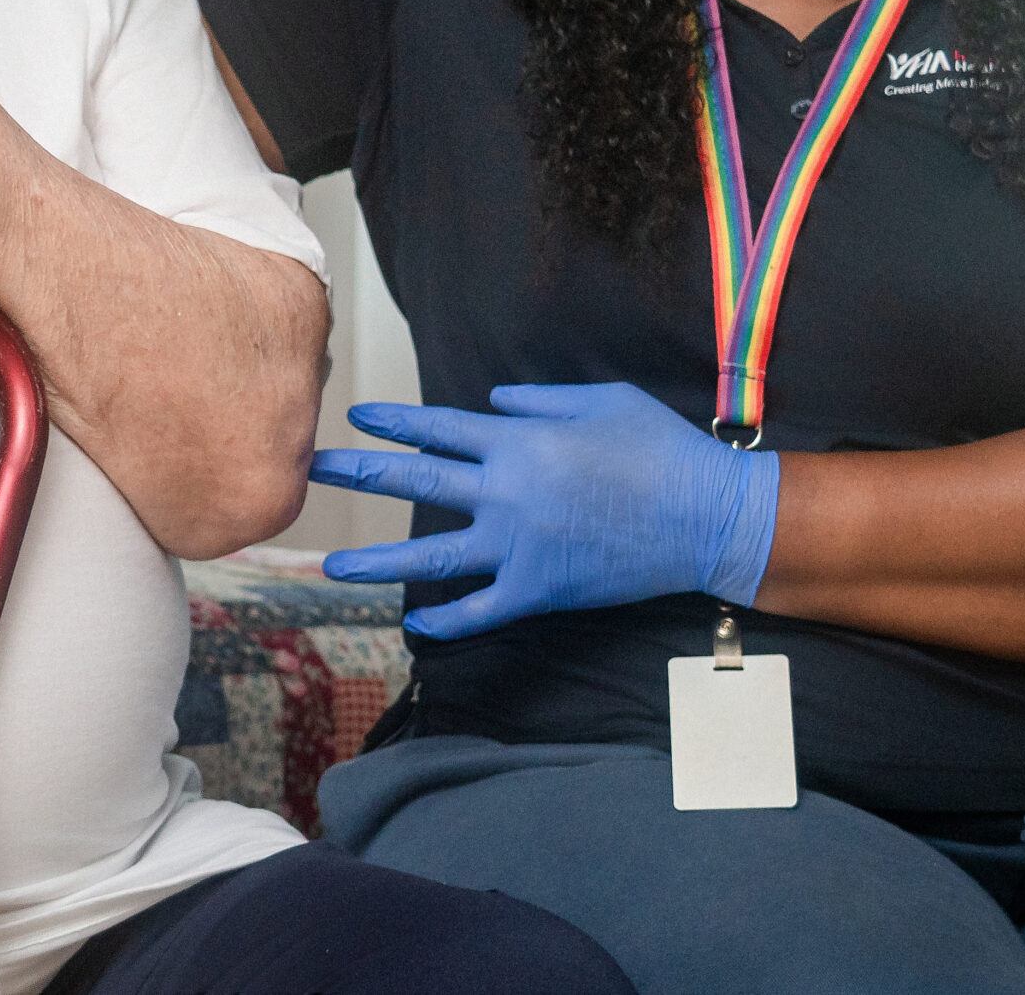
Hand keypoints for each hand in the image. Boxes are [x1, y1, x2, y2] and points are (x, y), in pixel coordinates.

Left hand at [308, 383, 781, 641]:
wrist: (708, 518)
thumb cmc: (662, 448)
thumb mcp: (601, 399)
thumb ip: (538, 398)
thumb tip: (491, 400)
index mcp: (520, 442)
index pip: (438, 429)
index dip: (395, 422)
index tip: (358, 417)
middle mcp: (508, 493)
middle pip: (417, 484)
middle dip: (362, 474)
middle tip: (316, 470)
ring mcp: (520, 546)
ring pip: (433, 558)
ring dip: (379, 561)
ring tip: (333, 565)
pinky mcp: (541, 589)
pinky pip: (483, 610)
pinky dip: (449, 621)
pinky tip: (418, 625)